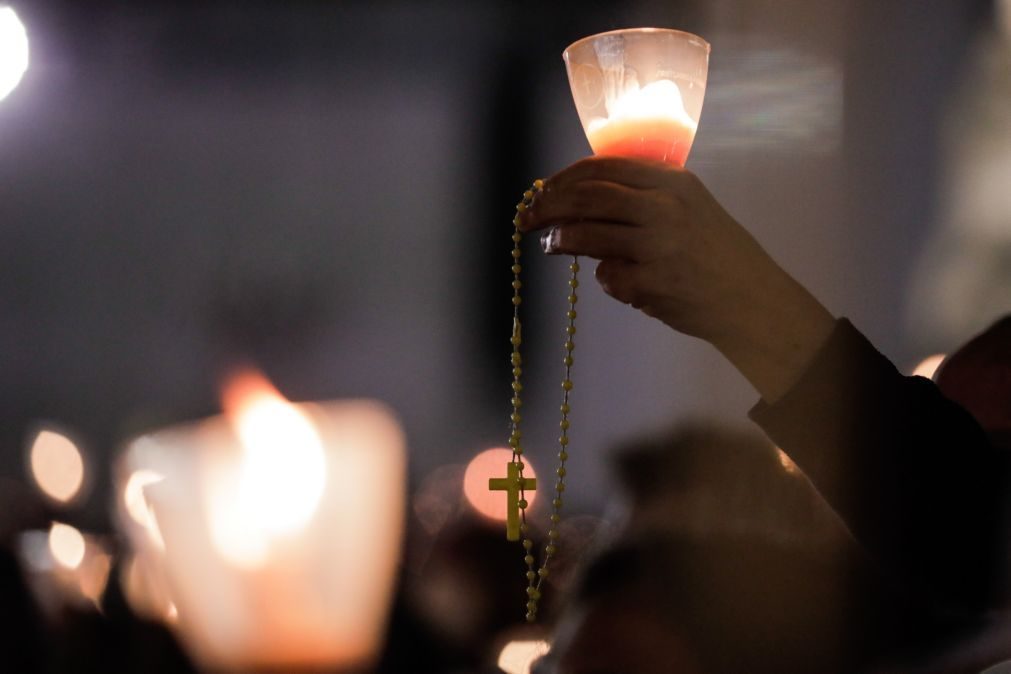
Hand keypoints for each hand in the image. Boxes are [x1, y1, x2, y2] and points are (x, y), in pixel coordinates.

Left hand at [518, 156, 835, 402]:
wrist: (751, 298)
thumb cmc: (715, 251)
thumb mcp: (688, 205)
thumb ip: (642, 196)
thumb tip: (579, 196)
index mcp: (671, 181)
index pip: (601, 168)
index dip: (562, 179)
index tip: (541, 190)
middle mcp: (663, 208)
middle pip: (586, 198)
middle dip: (548, 208)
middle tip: (528, 219)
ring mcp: (656, 247)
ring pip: (586, 236)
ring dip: (560, 241)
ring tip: (551, 245)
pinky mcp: (650, 284)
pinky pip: (608, 278)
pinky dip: (607, 279)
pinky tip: (623, 282)